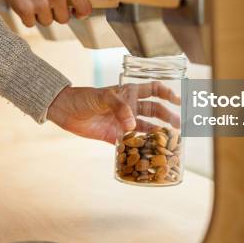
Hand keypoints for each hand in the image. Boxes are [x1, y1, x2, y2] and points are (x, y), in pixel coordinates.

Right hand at [0, 0, 91, 26]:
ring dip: (40, 15)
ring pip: (47, 22)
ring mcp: (41, 3)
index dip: (80, 13)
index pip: (84, 8)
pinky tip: (23, 2)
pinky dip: (26, 17)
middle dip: (56, 13)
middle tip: (46, 2)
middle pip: (64, 19)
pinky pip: (31, 23)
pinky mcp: (25, 10)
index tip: (76, 13)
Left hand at [47, 82, 181, 143]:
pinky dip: (141, 148)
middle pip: (155, 111)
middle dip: (168, 117)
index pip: (154, 90)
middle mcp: (129, 108)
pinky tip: (150, 153)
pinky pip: (131, 143)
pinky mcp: (114, 137)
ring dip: (157, 134)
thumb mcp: (103, 96)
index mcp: (129, 93)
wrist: (65, 110)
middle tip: (178, 126)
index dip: (167, 93)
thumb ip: (119, 107)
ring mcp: (123, 122)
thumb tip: (132, 124)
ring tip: (169, 141)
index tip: (178, 100)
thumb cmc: (84, 97)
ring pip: (146, 128)